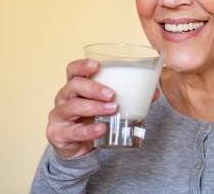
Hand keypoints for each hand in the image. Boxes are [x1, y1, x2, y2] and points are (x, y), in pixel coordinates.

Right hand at [45, 59, 159, 159]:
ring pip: (72, 106)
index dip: (82, 65)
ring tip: (112, 109)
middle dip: (93, 88)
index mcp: (75, 86)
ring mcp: (59, 115)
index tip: (96, 65)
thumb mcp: (106, 105)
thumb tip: (154, 92)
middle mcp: (64, 98)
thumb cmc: (92, 119)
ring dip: (93, 106)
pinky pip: (73, 131)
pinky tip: (101, 129)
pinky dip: (88, 130)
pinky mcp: (58, 134)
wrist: (77, 147)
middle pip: (73, 85)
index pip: (72, 70)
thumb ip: (129, 98)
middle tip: (112, 94)